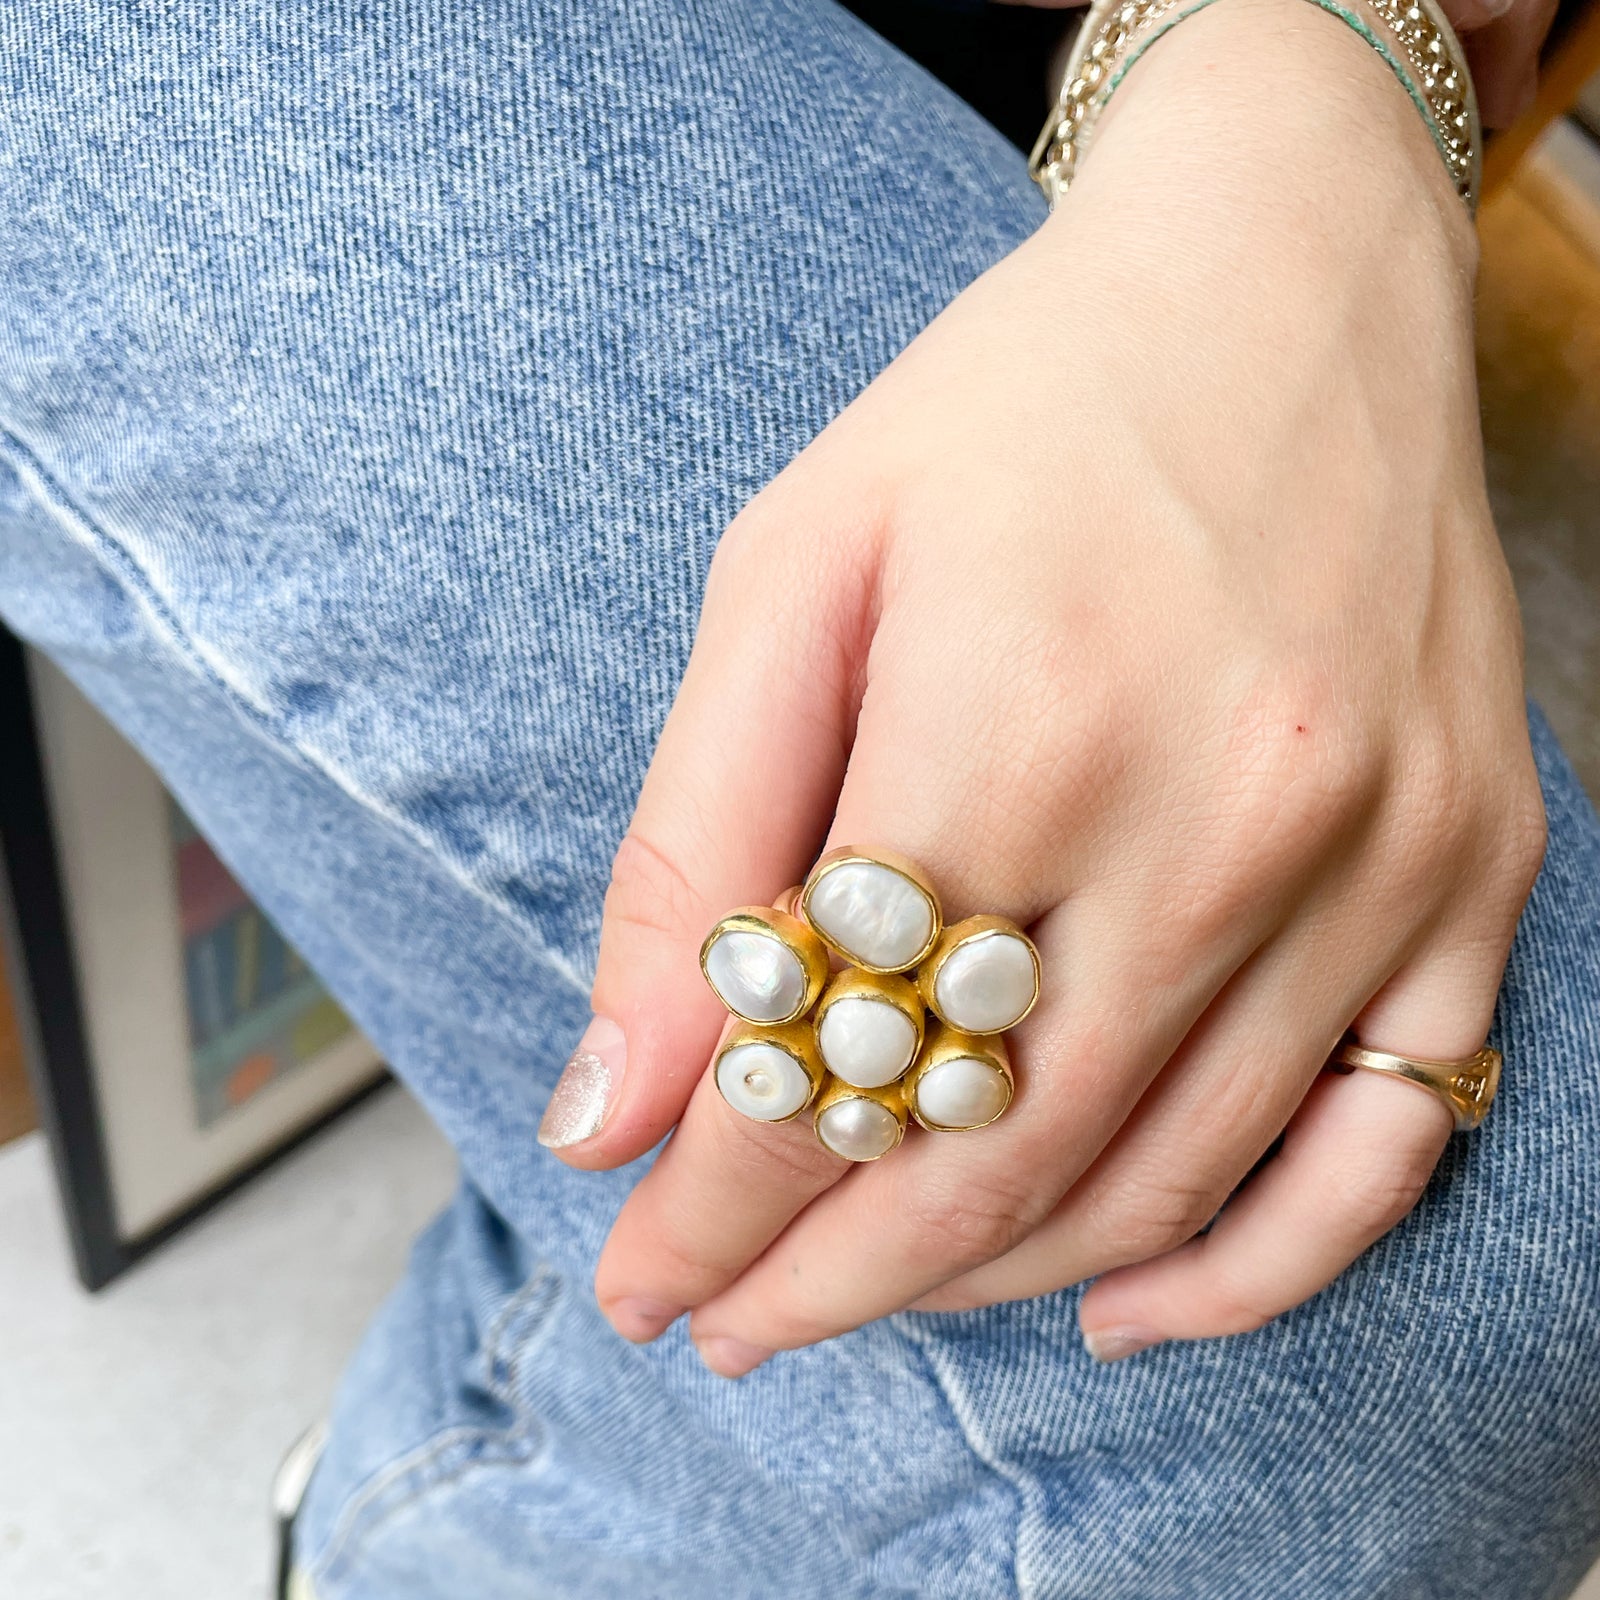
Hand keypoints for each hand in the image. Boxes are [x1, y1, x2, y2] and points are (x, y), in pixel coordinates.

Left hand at [545, 0, 1545, 1374]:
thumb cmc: (1012, 413)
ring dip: (988, 1278)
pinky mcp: (1469, 868)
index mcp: (1022, 716)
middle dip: (832, 1277)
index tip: (639, 1277)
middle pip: (993, 1156)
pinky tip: (1119, 1311)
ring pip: (1160, 1180)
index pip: (834, 1063)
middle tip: (729, 1328)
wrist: (1285, 282)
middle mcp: (1223, 814)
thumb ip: (696, 847)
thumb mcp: (796, 572)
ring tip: (863, 1298)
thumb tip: (615, 1109)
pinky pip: (1378, 1145)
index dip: (716, 1207)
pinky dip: (1247, 1267)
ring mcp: (1377, 858)